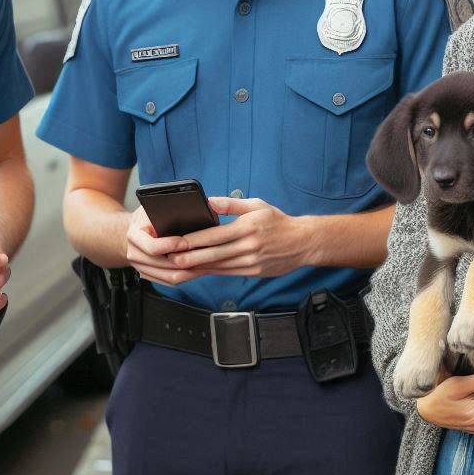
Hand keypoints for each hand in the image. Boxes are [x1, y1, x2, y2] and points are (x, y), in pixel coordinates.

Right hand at [124, 206, 197, 285]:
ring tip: (204, 263)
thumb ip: (165, 210)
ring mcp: (142, 268)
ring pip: (169, 277)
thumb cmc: (147, 216)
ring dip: (189, 271)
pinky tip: (198, 269)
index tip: (186, 242)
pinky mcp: (150, 276)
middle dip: (185, 260)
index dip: (171, 245)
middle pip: (164, 266)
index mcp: (134, 236)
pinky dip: (186, 276)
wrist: (136, 230)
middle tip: (202, 254)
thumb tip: (189, 212)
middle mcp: (135, 255)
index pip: (153, 247)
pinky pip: (170, 281)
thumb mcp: (152, 207)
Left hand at [164, 197, 300, 278]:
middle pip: (213, 254)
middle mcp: (249, 246)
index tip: (176, 241)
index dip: (194, 240)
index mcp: (248, 227)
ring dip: (196, 266)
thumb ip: (230, 204)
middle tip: (170, 257)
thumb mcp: (257, 205)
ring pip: (218, 266)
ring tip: (177, 265)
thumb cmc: (278, 221)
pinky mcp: (253, 272)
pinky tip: (197, 270)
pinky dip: (210, 271)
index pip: (215, 235)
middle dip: (189, 257)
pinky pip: (226, 272)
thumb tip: (208, 202)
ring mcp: (251, 262)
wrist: (304, 242)